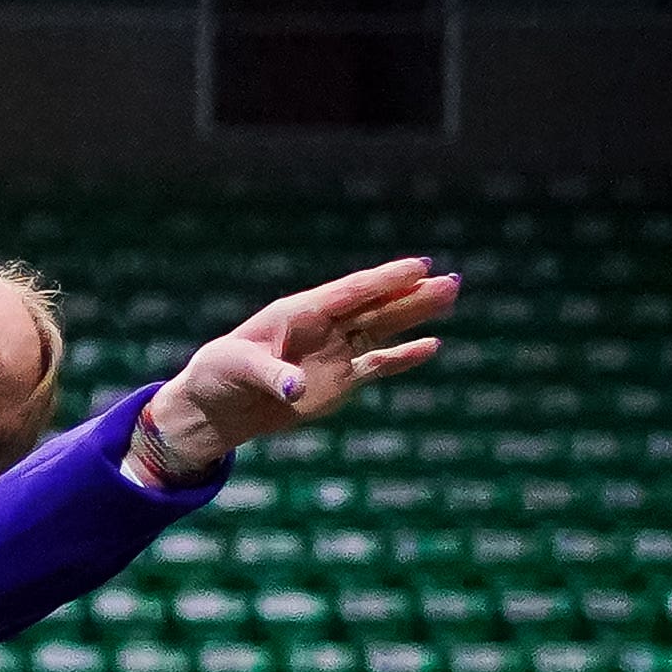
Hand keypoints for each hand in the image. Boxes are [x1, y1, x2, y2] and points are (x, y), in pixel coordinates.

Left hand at [135, 257, 456, 483]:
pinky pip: (378, 365)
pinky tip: (433, 344)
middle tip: (450, 279)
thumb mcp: (239, 370)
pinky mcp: (341, 380)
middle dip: (412, 293)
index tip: (418, 265)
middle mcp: (324, 326)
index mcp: (300, 312)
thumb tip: (297, 389)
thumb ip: (272, 375)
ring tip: (450, 293)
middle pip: (376, 306)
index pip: (350, 292)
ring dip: (415, 314)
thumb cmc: (221, 374)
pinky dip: (404, 357)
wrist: (220, 405)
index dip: (384, 280)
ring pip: (384, 329)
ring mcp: (336, 352)